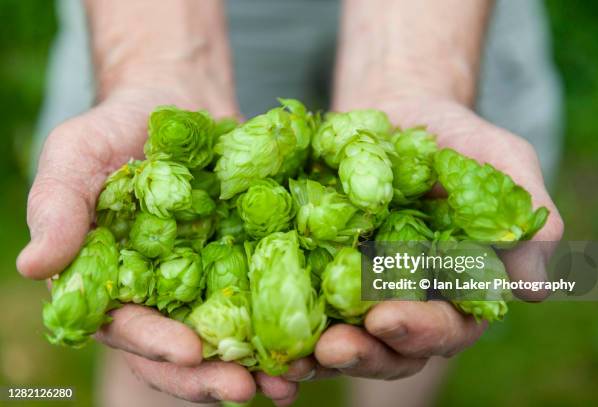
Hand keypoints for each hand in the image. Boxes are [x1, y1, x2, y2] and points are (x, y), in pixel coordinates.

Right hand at [16, 84, 298, 405]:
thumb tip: (33, 266)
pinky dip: (285, 322)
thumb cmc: (116, 127)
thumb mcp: (76, 156)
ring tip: (290, 380)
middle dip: (212, 375)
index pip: (128, 328)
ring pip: (228, 337)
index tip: (189, 353)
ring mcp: (205, 279)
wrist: (177, 98)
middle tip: (249, 391)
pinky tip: (312, 340)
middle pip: (182, 350)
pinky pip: (266, 298)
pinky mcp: (244, 260)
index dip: (155, 346)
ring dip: (258, 365)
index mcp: (112, 282)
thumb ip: (57, 208)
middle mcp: (159, 293)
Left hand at [285, 94, 563, 381]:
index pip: (446, 326)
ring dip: (314, 354)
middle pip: (388, 348)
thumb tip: (535, 286)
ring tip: (289, 354)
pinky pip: (297, 309)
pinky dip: (279, 325)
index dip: (420, 330)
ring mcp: (357, 294)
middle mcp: (406, 302)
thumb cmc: (453, 139)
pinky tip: (258, 334)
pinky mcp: (315, 275)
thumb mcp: (498, 160)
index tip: (388, 319)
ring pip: (341, 340)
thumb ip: (524, 211)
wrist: (393, 116)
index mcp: (455, 288)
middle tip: (332, 349)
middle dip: (362, 352)